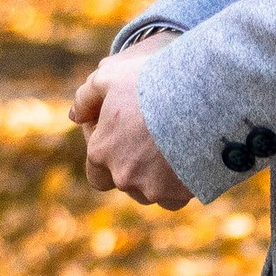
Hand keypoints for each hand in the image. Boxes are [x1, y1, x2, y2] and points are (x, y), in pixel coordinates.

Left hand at [70, 47, 192, 209]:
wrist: (200, 99)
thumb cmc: (151, 83)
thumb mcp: (111, 77)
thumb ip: (86, 97)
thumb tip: (75, 115)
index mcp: (101, 152)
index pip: (95, 171)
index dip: (107, 157)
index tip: (124, 140)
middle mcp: (121, 176)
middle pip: (123, 181)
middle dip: (131, 169)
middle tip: (148, 146)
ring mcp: (151, 188)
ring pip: (148, 191)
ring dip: (153, 178)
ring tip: (169, 152)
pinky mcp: (178, 195)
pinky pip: (172, 198)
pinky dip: (176, 187)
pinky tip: (183, 167)